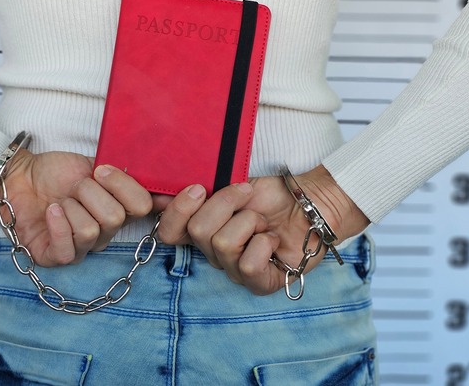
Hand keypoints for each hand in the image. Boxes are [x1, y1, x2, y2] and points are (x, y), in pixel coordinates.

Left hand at [0, 150, 152, 266]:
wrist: (19, 176)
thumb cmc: (56, 172)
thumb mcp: (94, 166)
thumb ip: (122, 176)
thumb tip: (162, 185)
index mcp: (120, 209)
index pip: (143, 207)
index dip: (123, 186)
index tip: (101, 171)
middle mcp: (105, 233)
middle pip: (115, 218)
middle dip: (89, 193)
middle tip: (74, 187)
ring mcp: (82, 248)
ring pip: (90, 231)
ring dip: (71, 207)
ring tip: (59, 201)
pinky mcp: (56, 258)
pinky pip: (68, 250)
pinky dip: (57, 225)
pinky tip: (51, 212)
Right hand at [156, 165, 368, 294]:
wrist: (310, 201)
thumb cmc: (270, 195)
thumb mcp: (229, 184)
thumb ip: (199, 192)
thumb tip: (158, 195)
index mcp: (200, 231)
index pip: (167, 232)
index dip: (176, 210)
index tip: (198, 188)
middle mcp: (212, 254)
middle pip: (198, 231)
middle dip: (226, 203)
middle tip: (247, 197)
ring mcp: (234, 271)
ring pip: (223, 244)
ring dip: (250, 221)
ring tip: (264, 222)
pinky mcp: (259, 283)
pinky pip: (247, 266)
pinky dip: (263, 243)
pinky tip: (272, 240)